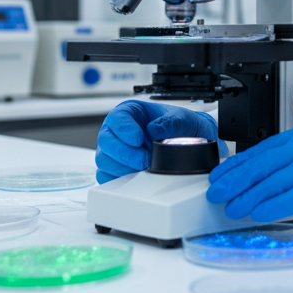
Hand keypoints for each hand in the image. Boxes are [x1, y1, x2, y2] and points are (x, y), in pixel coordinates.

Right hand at [96, 100, 218, 183]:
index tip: (138, 139)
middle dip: (124, 153)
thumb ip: (170, 122)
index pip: (116, 118)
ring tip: (144, 169)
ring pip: (104, 160)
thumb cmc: (179, 127)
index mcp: (129, 112)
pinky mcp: (115, 169)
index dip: (124, 129)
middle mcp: (117, 131)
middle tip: (144, 161)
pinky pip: (106, 177)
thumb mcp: (181, 119)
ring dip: (123, 168)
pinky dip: (119, 180)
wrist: (188, 143)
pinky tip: (136, 178)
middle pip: (105, 141)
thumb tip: (153, 131)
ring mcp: (114, 151)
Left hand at [205, 114, 292, 235]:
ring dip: (249, 194)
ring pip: (277, 177)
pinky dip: (269, 205)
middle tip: (218, 189)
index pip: (275, 143)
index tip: (227, 172)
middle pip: (270, 158)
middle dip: (239, 176)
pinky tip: (255, 212)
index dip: (246, 161)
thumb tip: (277, 182)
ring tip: (231, 206)